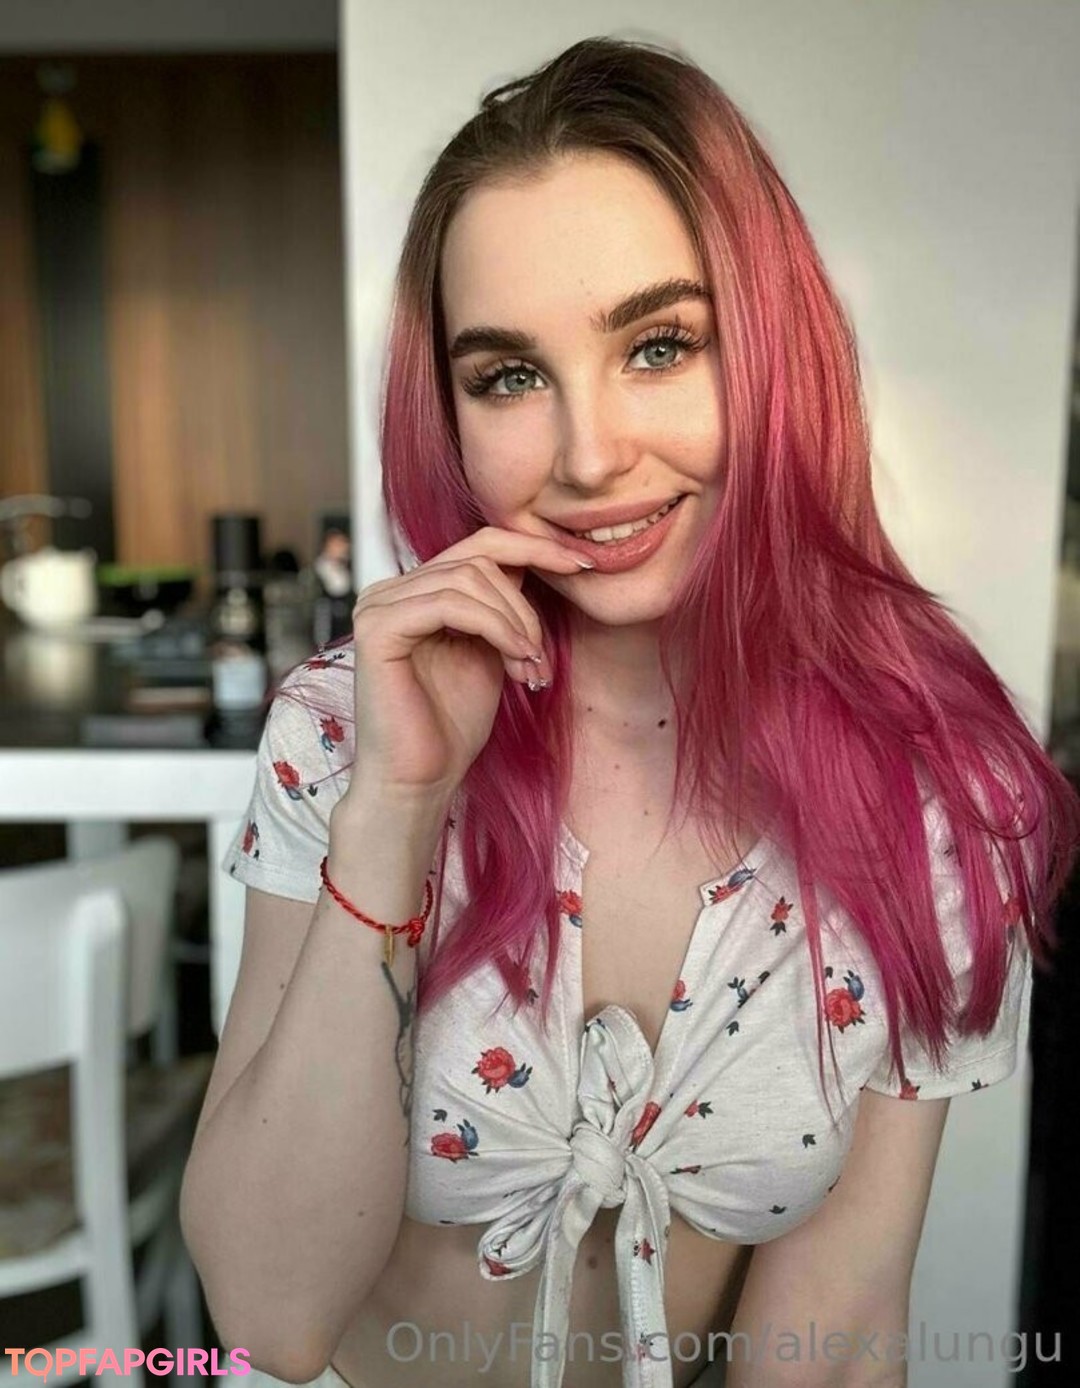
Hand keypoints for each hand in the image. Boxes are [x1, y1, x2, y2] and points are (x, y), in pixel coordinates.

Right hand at [344, 527, 587, 800]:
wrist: (420, 781)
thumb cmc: (452, 725)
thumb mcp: (490, 652)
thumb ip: (501, 607)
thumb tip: (533, 561)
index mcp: (414, 591)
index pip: (479, 545)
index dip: (533, 546)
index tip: (581, 564)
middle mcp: (390, 591)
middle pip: (478, 557)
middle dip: (525, 605)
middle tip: (540, 656)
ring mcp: (378, 605)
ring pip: (469, 578)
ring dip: (515, 622)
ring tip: (528, 666)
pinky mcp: (377, 628)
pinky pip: (450, 603)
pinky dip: (494, 626)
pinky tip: (514, 658)